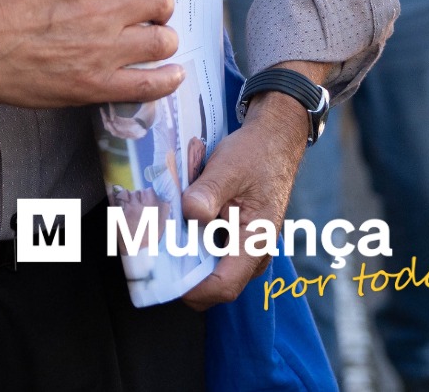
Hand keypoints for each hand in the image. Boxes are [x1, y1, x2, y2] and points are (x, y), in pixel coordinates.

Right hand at [0, 0, 183, 108]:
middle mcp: (102, 10)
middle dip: (159, 4)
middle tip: (150, 10)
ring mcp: (102, 51)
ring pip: (164, 40)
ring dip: (162, 38)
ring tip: (152, 40)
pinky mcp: (95, 85)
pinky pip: (149, 85)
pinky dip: (167, 79)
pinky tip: (171, 73)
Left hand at [178, 74, 316, 309]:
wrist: (274, 139)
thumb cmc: (256, 153)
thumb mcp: (229, 167)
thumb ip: (208, 192)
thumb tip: (188, 213)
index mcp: (257, 241)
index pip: (224, 286)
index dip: (192, 289)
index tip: (163, 275)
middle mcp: (254, 254)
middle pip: (214, 285)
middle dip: (183, 275)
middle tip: (155, 253)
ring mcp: (246, 249)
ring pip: (211, 271)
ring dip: (186, 259)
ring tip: (163, 236)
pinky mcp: (237, 240)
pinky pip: (212, 255)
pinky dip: (192, 246)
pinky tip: (177, 226)